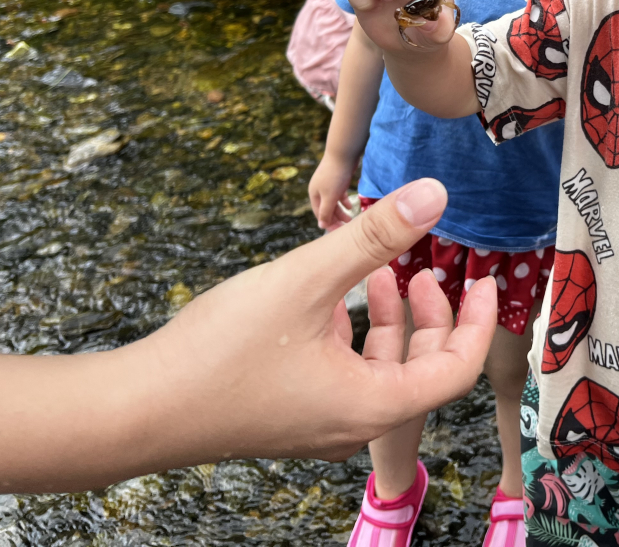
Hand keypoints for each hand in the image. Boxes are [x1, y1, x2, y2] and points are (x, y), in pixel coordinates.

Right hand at [0, 178, 495, 496]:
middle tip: (424, 267)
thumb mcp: (306, 281)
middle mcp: (353, 424)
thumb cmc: (219, 354)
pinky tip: (328, 297)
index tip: (482, 278)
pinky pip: (345, 375)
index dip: (477, 321)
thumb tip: (435, 193)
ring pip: (381, 371)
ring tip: (377, 272)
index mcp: (373, 405)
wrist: (136, 411)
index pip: (456, 368)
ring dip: (390, 320)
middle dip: (432, 314)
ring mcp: (320, 424)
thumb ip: (373, 237)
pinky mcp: (290, 415)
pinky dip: (353, 335)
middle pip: (422, 369)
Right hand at [309, 153, 356, 230]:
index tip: (338, 232)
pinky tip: (351, 206)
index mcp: (314, 194)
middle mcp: (319, 190)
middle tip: (346, 227)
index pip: (319, 214)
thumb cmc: (335, 176)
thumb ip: (326, 212)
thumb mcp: (330, 197)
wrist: (343, 153)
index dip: (328, 223)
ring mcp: (328, 184)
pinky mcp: (338, 179)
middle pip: (327, 208)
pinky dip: (344, 201)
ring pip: (334, 202)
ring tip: (350, 219)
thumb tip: (321, 226)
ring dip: (341, 211)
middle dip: (336, 218)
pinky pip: (339, 194)